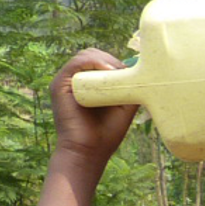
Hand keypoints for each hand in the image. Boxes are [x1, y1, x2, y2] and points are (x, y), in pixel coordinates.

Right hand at [50, 48, 137, 163]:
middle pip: (94, 54)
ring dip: (105, 60)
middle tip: (126, 72)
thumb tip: (146, 72)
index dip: (117, 62)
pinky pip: (75, 64)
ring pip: (86, 56)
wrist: (90, 151)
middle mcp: (76, 80)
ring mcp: (66, 82)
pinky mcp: (58, 85)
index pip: (102, 60)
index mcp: (89, 84)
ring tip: (118, 73)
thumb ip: (132, 88)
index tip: (133, 71)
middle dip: (112, 59)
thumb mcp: (126, 106)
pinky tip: (108, 70)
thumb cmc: (108, 132)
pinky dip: (93, 62)